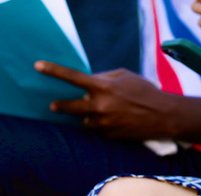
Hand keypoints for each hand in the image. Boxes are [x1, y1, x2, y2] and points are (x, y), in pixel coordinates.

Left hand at [36, 61, 175, 139]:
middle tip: (54, 105)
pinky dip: (101, 123)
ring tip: (109, 110)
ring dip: (89, 114)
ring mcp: (102, 122)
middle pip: (69, 106)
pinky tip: (117, 119)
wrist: (163, 115)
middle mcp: (99, 105)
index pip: (72, 77)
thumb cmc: (145, 91)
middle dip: (60, 105)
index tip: (37, 66)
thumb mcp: (125, 76)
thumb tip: (89, 82)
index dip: (53, 70)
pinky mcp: (107, 135)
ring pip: (84, 118)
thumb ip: (103, 77)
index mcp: (103, 86)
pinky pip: (96, 128)